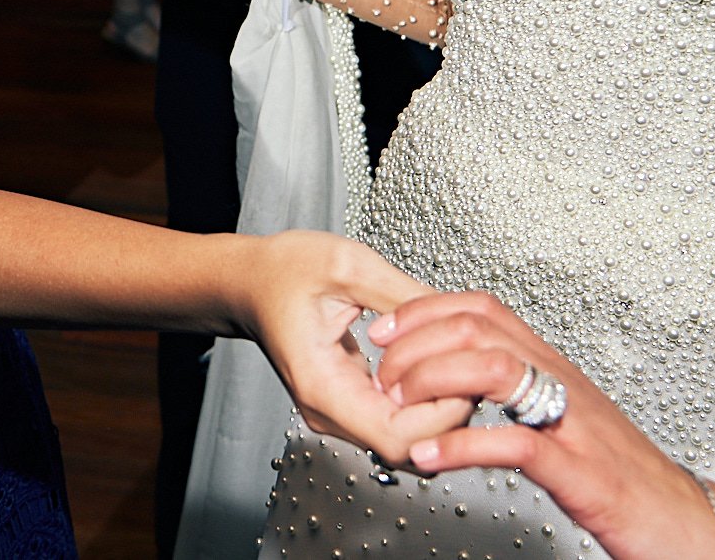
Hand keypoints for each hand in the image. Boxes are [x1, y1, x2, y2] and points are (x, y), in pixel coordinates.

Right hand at [241, 231, 463, 468]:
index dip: (440, 415)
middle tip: (466, 366)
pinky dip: (423, 401)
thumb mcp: (347, 265)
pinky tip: (433, 365)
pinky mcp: (348, 404)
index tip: (460, 374)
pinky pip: (397, 421)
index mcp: (321, 384)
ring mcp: (338, 412)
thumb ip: (403, 297)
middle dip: (448, 413)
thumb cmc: (283, 271)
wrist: (248, 281)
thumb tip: (454, 321)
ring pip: (408, 441)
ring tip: (451, 362)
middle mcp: (328, 411)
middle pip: (408, 449)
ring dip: (439, 410)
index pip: (396, 437)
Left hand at [370, 292, 714, 558]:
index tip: (386, 331)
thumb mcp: (567, 422)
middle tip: (383, 372)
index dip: (425, 310)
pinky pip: (516, 446)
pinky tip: (431, 458)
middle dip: (416, 342)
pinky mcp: (584, 476)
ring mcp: (575, 427)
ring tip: (400, 407)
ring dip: (433, 381)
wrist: (697, 527)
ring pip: (493, 370)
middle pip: (479, 328)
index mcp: (556, 370)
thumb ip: (521, 394)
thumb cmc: (629, 482)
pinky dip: (464, 448)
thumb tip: (462, 377)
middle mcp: (564, 386)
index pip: (483, 310)